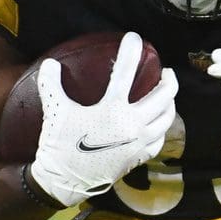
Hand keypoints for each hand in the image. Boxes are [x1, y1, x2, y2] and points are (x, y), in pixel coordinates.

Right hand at [28, 32, 178, 206]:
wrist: (65, 181)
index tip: (134, 37)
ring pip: (167, 118)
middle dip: (169, 80)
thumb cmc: (59, 145)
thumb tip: (50, 63)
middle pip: (163, 96)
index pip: (125, 73)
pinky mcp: (139, 157)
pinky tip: (158, 123)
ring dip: (171, 102)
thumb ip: (52, 84)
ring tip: (167, 95)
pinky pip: (160, 139)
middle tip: (166, 71)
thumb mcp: (54, 111)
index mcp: (111, 110)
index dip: (130, 51)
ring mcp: (138, 142)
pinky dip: (162, 127)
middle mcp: (131, 124)